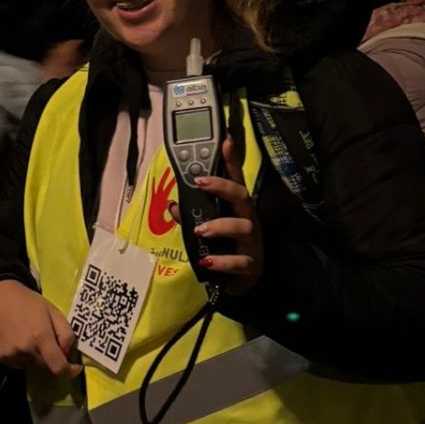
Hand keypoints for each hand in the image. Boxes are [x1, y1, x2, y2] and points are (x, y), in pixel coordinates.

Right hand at [0, 279, 80, 379]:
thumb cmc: (28, 302)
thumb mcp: (53, 311)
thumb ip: (65, 333)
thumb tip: (68, 353)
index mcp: (40, 336)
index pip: (58, 367)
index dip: (69, 372)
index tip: (74, 368)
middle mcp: (25, 349)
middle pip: (46, 367)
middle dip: (52, 359)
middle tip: (49, 343)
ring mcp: (10, 355)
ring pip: (32, 366)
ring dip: (37, 359)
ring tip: (31, 339)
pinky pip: (18, 364)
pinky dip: (23, 358)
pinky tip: (19, 342)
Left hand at [193, 137, 262, 295]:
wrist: (239, 283)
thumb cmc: (224, 249)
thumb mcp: (206, 230)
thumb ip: (190, 216)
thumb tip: (173, 204)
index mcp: (235, 209)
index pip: (235, 179)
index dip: (231, 159)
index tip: (225, 140)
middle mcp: (247, 221)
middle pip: (243, 196)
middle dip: (223, 186)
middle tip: (200, 183)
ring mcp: (251, 243)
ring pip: (245, 227)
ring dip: (221, 225)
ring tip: (199, 230)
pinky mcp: (250, 265)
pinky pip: (240, 262)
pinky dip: (223, 261)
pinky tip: (207, 261)